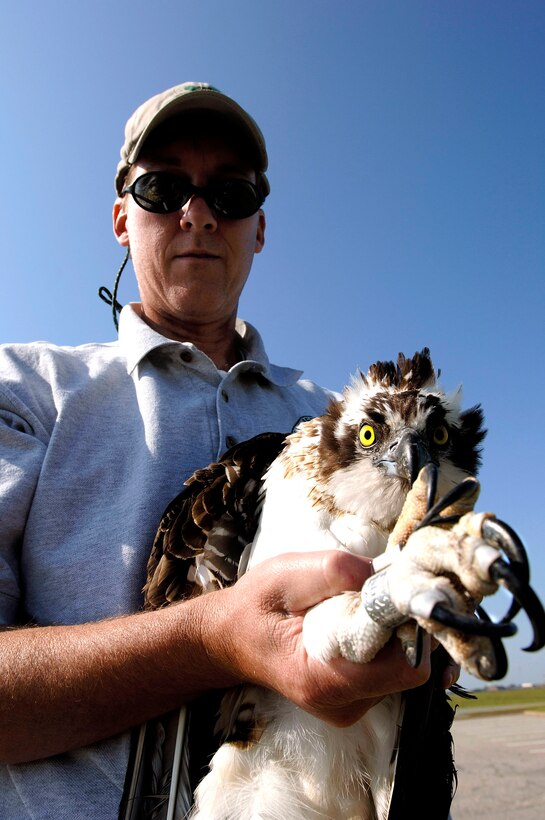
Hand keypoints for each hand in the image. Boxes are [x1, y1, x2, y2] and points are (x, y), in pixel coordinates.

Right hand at [203, 551, 431, 726]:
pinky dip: (389, 644)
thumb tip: (388, 573)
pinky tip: (365, 625)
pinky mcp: (357, 700)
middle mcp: (342, 705)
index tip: (402, 593)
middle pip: (411, 669)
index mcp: (323, 680)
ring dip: (397, 633)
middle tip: (385, 592)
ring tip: (366, 608)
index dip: (412, 627)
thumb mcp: (287, 573)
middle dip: (406, 626)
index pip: (404, 668)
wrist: (232, 637)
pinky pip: (393, 671)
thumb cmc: (258, 604)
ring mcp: (351, 707)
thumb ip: (337, 571)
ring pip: (406, 669)